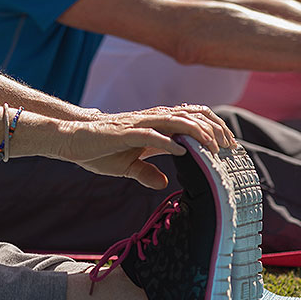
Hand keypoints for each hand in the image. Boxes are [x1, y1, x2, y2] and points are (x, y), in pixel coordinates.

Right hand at [57, 104, 234, 189]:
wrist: (71, 140)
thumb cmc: (97, 150)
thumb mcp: (127, 166)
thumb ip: (147, 171)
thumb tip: (163, 183)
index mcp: (153, 125)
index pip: (191, 117)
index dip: (212, 127)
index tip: (228, 146)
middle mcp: (149, 120)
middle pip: (190, 116)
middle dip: (213, 130)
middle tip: (229, 148)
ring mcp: (137, 124)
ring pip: (175, 121)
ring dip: (196, 133)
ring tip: (213, 147)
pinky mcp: (123, 133)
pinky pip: (149, 134)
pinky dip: (167, 142)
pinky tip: (180, 152)